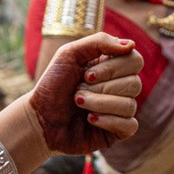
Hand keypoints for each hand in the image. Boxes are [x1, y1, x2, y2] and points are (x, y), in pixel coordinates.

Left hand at [26, 31, 145, 152]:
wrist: (39, 118)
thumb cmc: (53, 85)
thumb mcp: (69, 54)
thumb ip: (99, 42)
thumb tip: (131, 45)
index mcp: (113, 66)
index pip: (134, 61)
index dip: (113, 68)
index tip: (86, 74)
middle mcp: (121, 87)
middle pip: (134, 83)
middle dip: (102, 88)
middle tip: (78, 91)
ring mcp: (120, 110)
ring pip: (129, 104)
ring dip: (99, 103)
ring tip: (78, 103)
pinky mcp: (117, 132)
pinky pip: (130, 125)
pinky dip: (109, 121)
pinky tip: (90, 119)